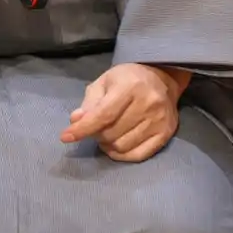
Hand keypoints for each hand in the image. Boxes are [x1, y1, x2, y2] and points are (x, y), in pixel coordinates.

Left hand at [60, 63, 191, 162]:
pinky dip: (121, 155)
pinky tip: (116, 146)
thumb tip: (75, 121)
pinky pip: (138, 155)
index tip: (66, 137)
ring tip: (106, 135)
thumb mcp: (104, 82)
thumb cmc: (127, 79)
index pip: (103, 114)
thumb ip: (89, 102)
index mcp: (130, 86)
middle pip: (111, 133)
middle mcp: (148, 103)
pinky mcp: (166, 134)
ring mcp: (159, 120)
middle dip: (96, 134)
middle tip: (95, 128)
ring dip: (108, 145)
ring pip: (122, 146)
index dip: (83, 128)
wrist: (161, 77)